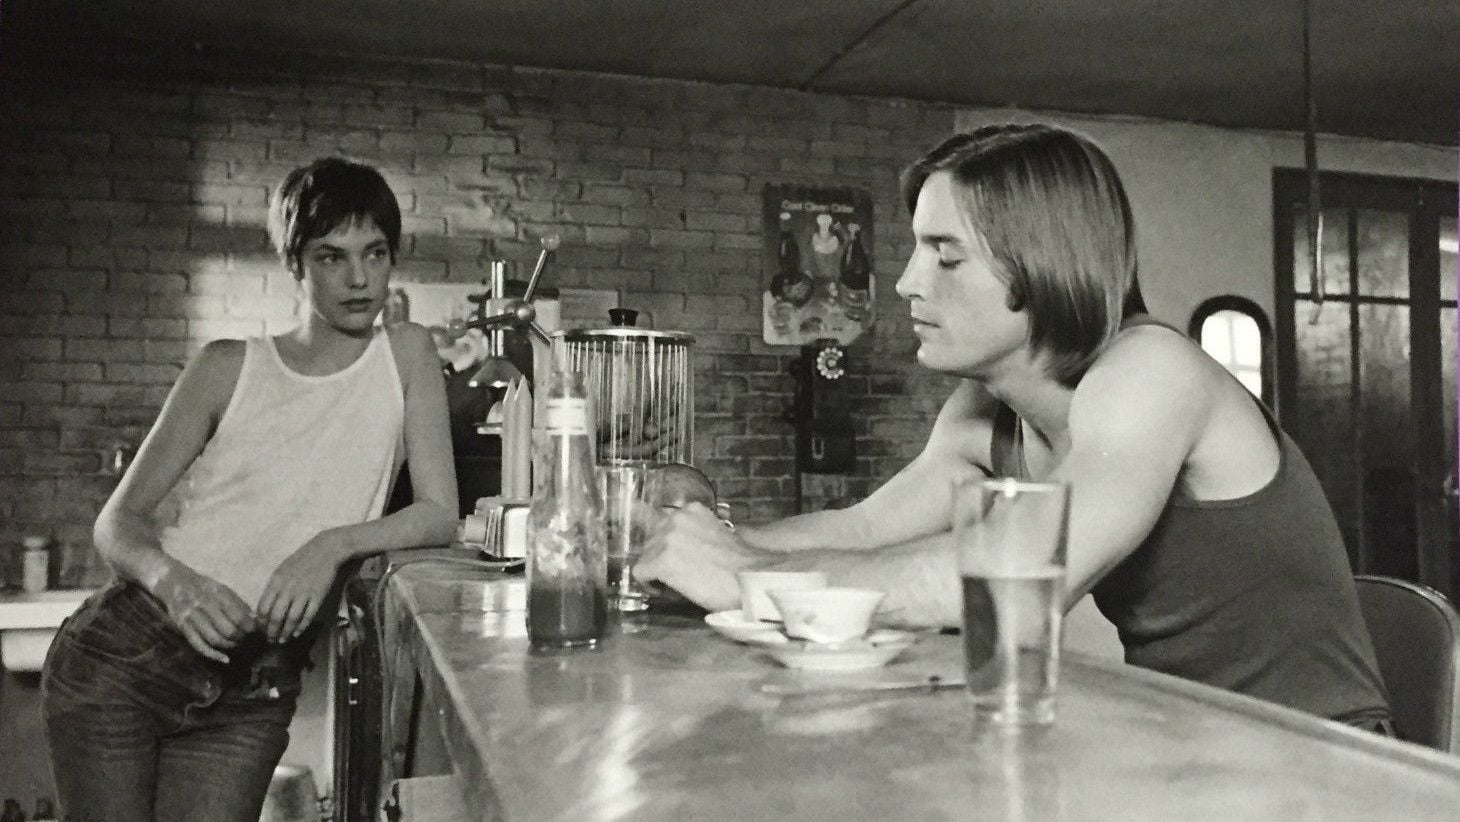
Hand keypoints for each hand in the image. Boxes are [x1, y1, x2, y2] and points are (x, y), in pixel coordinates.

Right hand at [152, 561, 256, 663]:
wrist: (174, 582)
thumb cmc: (203, 586)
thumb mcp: (222, 588)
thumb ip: (238, 603)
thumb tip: (255, 619)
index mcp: (217, 594)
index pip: (238, 616)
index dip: (250, 627)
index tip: (255, 630)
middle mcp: (204, 606)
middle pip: (227, 630)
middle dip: (240, 637)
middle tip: (245, 637)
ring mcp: (192, 618)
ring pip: (214, 639)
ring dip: (229, 646)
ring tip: (236, 643)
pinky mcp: (183, 627)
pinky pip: (199, 645)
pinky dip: (213, 655)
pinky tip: (225, 659)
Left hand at [256, 530, 346, 642]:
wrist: (325, 551)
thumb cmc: (301, 560)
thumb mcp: (281, 570)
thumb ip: (272, 588)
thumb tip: (263, 608)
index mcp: (276, 582)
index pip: (263, 608)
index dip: (261, 622)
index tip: (261, 629)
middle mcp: (288, 589)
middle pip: (276, 617)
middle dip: (271, 632)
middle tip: (270, 640)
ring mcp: (304, 594)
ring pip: (291, 619)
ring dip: (285, 632)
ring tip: (282, 640)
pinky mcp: (318, 597)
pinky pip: (308, 616)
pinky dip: (301, 627)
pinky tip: (297, 633)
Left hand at [636, 502, 760, 612]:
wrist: (750, 578)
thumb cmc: (742, 564)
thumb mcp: (718, 534)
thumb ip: (697, 533)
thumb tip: (683, 547)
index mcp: (691, 510)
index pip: (663, 523)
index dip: (666, 543)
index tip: (673, 556)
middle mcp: (675, 518)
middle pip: (651, 540)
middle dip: (660, 557)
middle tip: (679, 574)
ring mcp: (666, 539)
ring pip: (645, 557)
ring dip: (656, 572)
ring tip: (676, 584)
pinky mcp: (661, 561)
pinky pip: (640, 573)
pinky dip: (649, 584)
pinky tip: (666, 591)